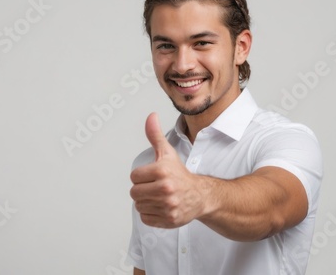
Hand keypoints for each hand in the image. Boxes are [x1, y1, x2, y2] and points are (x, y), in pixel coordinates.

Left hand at [130, 113, 203, 227]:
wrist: (200, 195)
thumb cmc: (181, 174)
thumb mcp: (167, 153)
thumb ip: (155, 135)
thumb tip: (151, 116)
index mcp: (162, 171)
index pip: (134, 177)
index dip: (142, 176)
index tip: (153, 176)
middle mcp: (165, 188)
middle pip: (134, 192)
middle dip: (142, 189)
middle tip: (155, 187)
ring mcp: (168, 205)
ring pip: (139, 206)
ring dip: (146, 202)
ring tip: (159, 197)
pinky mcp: (168, 219)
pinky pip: (146, 218)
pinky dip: (151, 214)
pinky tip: (161, 207)